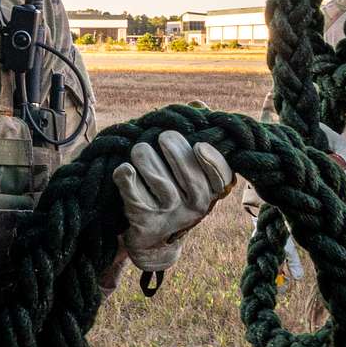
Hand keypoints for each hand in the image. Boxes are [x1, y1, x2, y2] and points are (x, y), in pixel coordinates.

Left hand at [113, 130, 234, 271]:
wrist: (154, 241)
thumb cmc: (175, 192)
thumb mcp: (192, 172)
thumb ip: (196, 136)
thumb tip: (198, 105)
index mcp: (212, 192)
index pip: (220, 176)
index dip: (211, 160)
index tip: (199, 146)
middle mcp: (195, 206)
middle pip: (184, 168)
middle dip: (169, 144)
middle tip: (161, 138)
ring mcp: (169, 215)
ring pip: (154, 173)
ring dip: (143, 154)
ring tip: (140, 151)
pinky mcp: (144, 221)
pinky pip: (131, 189)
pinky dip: (125, 174)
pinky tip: (125, 168)